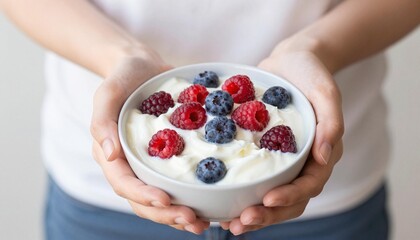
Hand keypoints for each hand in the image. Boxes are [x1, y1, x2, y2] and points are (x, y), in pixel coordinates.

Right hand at [90, 46, 209, 233]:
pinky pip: (175, 184)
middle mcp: (128, 165)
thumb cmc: (122, 78)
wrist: (142, 67)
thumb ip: (102, 121)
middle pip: (142, 200)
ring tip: (202, 223)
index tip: (166, 200)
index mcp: (111, 154)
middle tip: (192, 220)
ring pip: (159, 199)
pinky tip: (207, 207)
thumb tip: (109, 155)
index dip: (143, 195)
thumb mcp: (107, 92)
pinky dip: (188, 198)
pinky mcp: (166, 160)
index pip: (124, 183)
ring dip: (178, 215)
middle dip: (166, 214)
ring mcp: (147, 164)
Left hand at [220, 38, 343, 234]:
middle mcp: (303, 163)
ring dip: (253, 214)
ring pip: (271, 197)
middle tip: (242, 222)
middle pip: (289, 200)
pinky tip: (222, 204)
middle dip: (267, 215)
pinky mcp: (264, 154)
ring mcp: (283, 161)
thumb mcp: (326, 91)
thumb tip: (326, 157)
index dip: (290, 196)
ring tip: (229, 224)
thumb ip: (331, 122)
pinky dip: (241, 195)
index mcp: (321, 153)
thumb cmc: (312, 73)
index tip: (268, 200)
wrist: (292, 61)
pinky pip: (255, 180)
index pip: (309, 184)